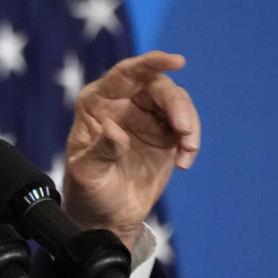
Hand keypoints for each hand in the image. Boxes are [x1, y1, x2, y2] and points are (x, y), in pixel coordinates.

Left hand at [61, 51, 199, 248]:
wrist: (105, 216)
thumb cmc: (87, 190)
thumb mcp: (86, 172)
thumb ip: (101, 150)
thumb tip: (115, 129)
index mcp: (96, 103)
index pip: (124, 74)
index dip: (150, 63)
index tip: (177, 61)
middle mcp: (122, 104)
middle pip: (157, 86)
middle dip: (176, 104)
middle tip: (185, 130)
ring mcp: (145, 118)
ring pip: (176, 103)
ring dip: (188, 122)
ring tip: (187, 148)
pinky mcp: (164, 135)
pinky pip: (186, 126)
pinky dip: (191, 141)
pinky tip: (184, 162)